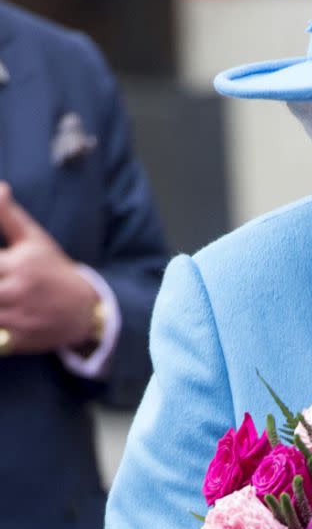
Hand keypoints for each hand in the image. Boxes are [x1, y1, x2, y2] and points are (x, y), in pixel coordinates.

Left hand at [0, 181, 99, 354]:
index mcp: (16, 264)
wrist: (86, 311)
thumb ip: (8, 215)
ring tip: (0, 295)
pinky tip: (2, 317)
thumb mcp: (36, 240)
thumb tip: (0, 187)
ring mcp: (15, 319)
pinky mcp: (16, 341)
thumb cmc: (56, 271)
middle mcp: (14, 292)